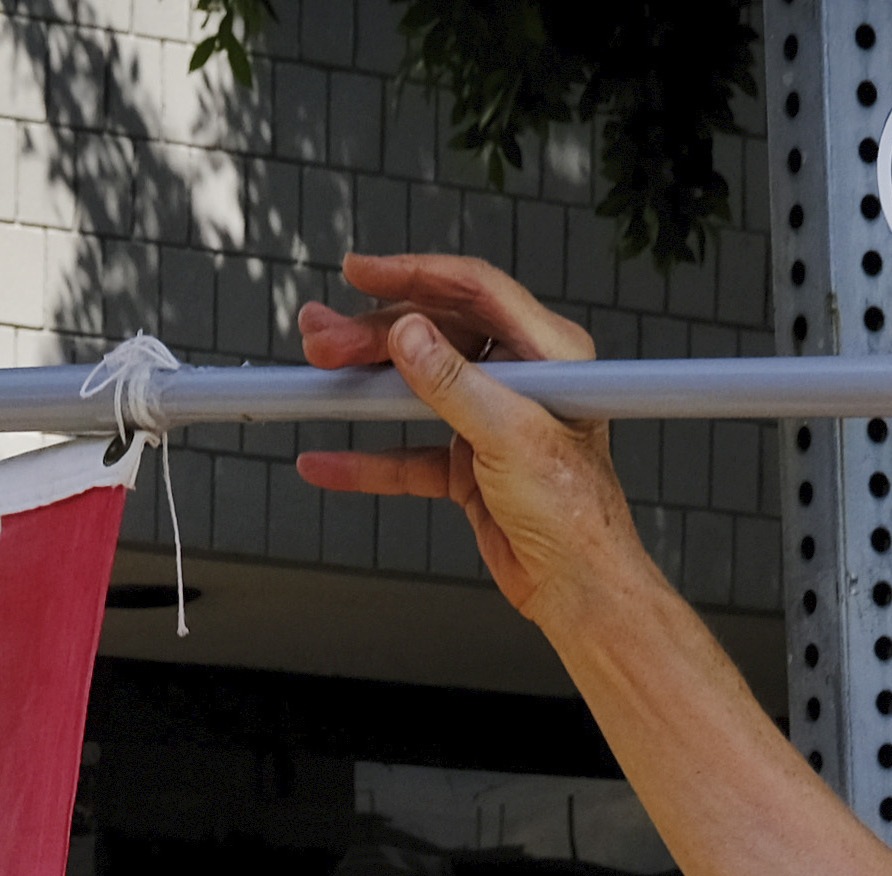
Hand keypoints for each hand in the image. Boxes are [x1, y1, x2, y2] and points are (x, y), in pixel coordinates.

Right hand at [295, 253, 643, 628]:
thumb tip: (407, 336)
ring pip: (414, 389)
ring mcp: (489, 420)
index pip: (474, 291)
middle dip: (372, 335)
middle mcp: (518, 377)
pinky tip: (327, 462)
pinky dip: (368, 459)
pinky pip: (409, 452)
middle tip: (321, 341)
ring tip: (315, 377)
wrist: (575, 587)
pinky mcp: (469, 464)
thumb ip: (452, 384)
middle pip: (434, 337)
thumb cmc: (573, 513)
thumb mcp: (510, 436)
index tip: (363, 272)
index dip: (415, 275)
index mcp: (547, 352)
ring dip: (363, 387)